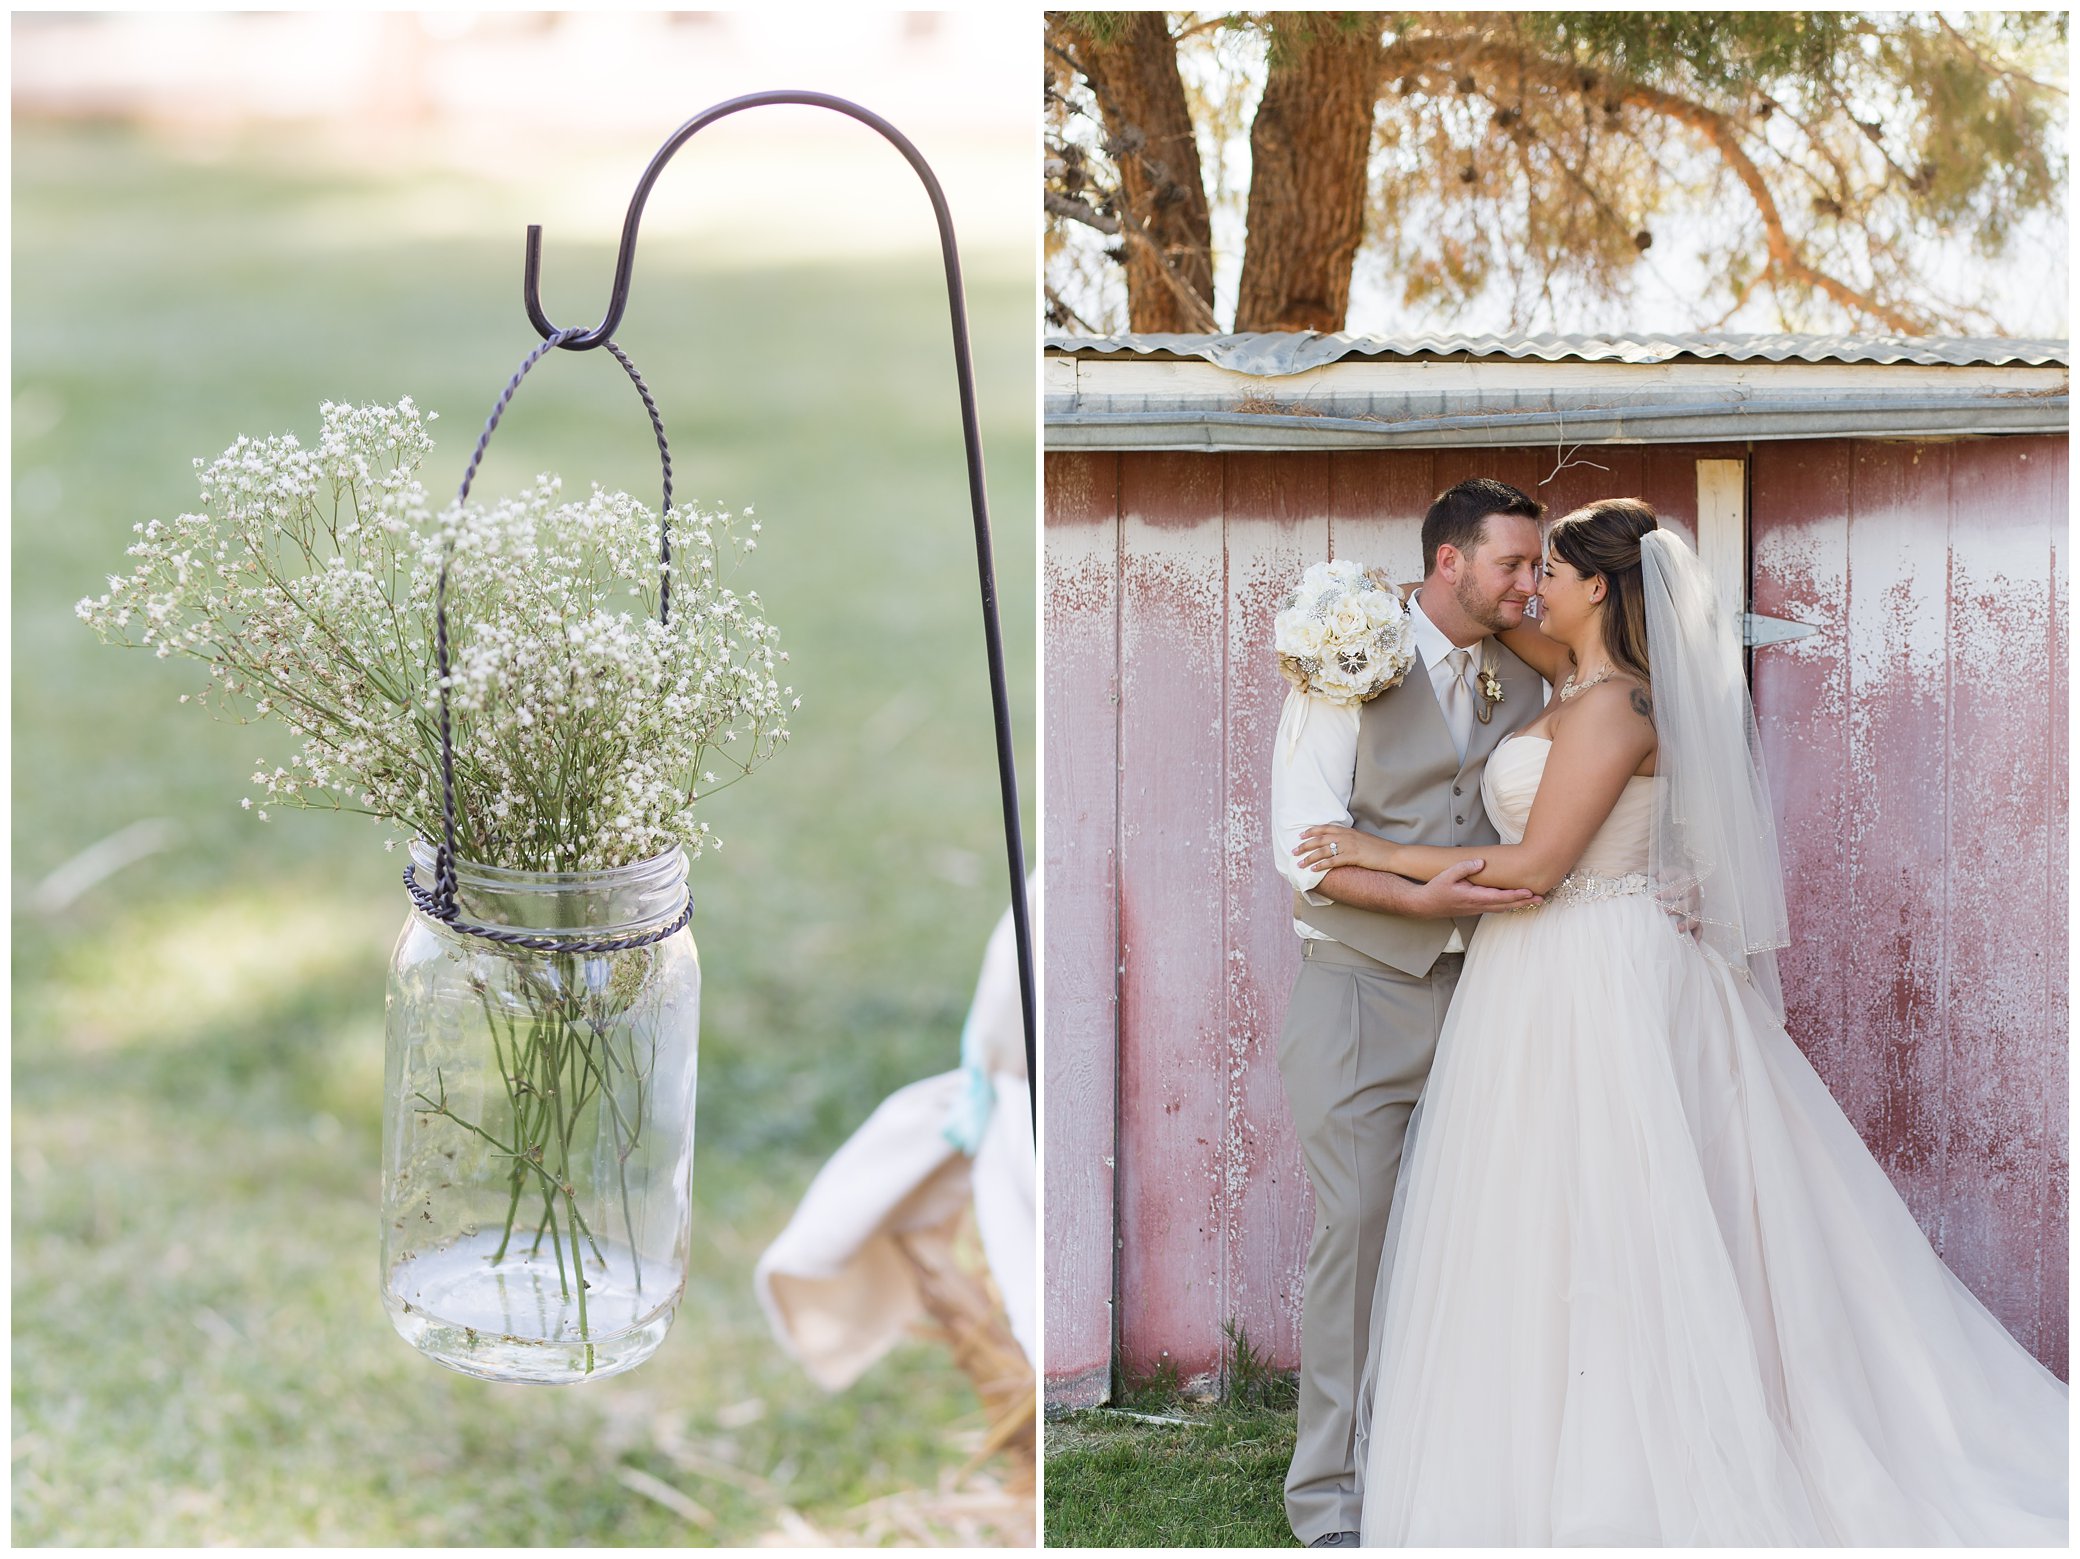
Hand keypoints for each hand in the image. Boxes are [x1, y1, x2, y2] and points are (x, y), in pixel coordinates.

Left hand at [1295, 823, 1392, 872]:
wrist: (1393, 854)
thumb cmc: (1379, 849)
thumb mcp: (1363, 839)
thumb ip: (1350, 838)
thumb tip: (1340, 842)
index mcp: (1348, 831)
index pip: (1326, 828)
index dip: (1312, 831)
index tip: (1301, 834)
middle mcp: (1346, 836)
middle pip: (1320, 839)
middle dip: (1305, 845)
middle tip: (1294, 851)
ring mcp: (1349, 846)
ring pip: (1323, 850)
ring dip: (1309, 857)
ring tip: (1299, 863)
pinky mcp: (1353, 857)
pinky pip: (1333, 861)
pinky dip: (1321, 865)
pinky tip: (1313, 870)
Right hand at [1413, 858, 1541, 916]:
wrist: (1424, 905)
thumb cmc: (1435, 889)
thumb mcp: (1447, 875)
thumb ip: (1465, 867)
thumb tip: (1481, 862)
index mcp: (1473, 897)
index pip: (1499, 897)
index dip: (1516, 895)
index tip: (1529, 892)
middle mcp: (1477, 905)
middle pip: (1506, 905)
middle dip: (1524, 902)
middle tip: (1541, 899)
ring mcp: (1476, 909)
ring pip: (1502, 908)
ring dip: (1518, 905)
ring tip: (1533, 901)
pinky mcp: (1474, 908)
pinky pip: (1496, 908)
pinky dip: (1508, 905)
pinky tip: (1514, 902)